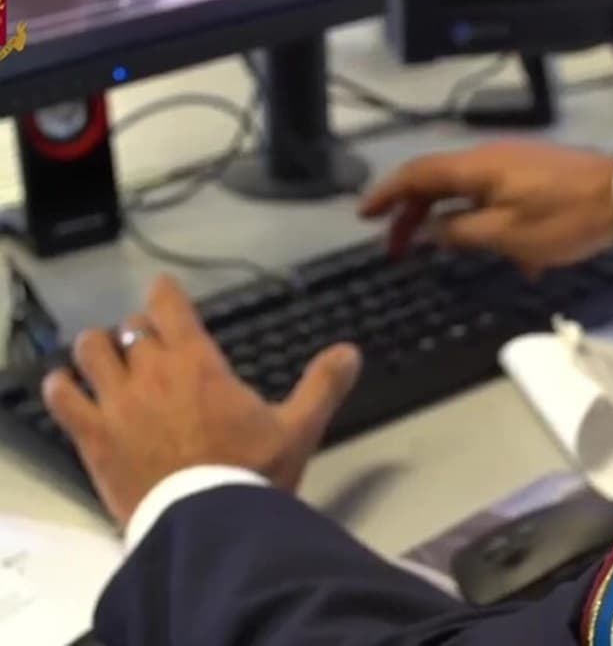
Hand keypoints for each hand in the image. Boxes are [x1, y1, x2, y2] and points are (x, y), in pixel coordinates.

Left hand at [42, 276, 361, 527]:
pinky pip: (62, 397)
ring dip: (98, 348)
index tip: (165, 288)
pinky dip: (62, 385)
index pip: (170, 305)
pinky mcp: (92, 436)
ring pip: (91, 351)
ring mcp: (116, 403)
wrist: (208, 523)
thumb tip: (351, 351)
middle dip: (140, 329)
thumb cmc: (251, 472)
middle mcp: (152, 372)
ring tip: (105, 355)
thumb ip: (323, 385)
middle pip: (130, 328)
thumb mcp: (298, 428)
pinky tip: (66, 386)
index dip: (165, 291)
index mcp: (199, 363)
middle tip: (149, 340)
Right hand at [359, 140, 612, 274]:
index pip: (416, 175)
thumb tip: (430, 231)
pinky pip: (496, 196)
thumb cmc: (564, 219)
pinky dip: (486, 221)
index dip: (387, 195)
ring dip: (450, 221)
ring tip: (444, 252)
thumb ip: (461, 232)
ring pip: (467, 190)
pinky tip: (507, 256)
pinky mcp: (535, 174)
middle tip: (397, 249)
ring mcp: (514, 163)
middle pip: (437, 181)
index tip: (365, 217)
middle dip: (413, 214)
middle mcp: (490, 157)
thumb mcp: (507, 236)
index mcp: (476, 168)